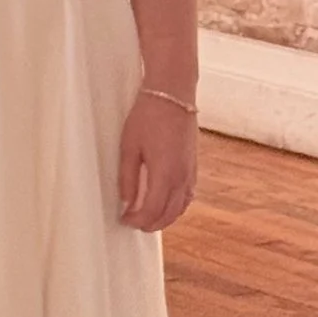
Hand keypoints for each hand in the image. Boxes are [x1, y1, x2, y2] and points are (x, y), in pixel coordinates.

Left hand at [118, 91, 197, 232]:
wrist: (172, 93)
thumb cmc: (148, 116)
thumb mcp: (129, 147)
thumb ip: (127, 178)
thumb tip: (126, 201)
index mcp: (164, 174)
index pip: (151, 211)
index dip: (136, 220)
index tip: (124, 219)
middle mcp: (181, 177)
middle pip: (168, 214)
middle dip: (150, 223)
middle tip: (133, 222)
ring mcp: (190, 171)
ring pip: (181, 208)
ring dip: (165, 218)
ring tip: (147, 217)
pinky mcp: (194, 165)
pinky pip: (188, 196)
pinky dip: (177, 206)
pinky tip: (166, 203)